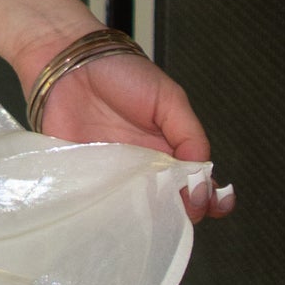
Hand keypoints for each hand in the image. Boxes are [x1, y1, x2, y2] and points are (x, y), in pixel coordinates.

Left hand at [36, 48, 234, 225]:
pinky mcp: (85, 179)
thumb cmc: (121, 74)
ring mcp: (114, 177)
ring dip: (148, 220)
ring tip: (157, 219)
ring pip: (136, 211)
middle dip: (181, 215)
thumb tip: (204, 176)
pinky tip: (120, 218)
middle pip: (168, 204)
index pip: (196, 183)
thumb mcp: (169, 98)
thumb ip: (190, 136)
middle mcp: (145, 170)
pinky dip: (110, 215)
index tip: (215, 205)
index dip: (209, 198)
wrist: (68, 64)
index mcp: (170, 151)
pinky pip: (100, 205)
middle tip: (186, 214)